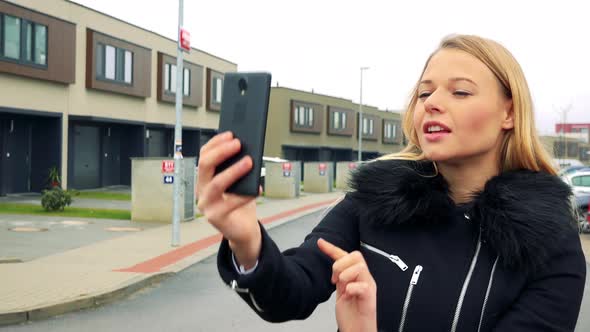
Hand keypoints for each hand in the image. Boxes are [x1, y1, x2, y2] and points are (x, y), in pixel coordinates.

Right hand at [197, 131, 261, 268]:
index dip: (216, 143)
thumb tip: (248, 148)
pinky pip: (231, 203)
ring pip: (217, 183)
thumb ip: (239, 168)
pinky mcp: (216, 217)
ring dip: (234, 171)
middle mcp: (202, 190)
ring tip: (249, 162)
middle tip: (238, 143)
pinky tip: (257, 189)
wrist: (243, 229)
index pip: (204, 155)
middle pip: (205, 165)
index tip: (230, 134)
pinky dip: (246, 195)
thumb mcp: (239, 181)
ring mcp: (206, 205)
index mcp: (205, 178)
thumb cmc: (240, 202)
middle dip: (222, 151)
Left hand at [317, 238, 376, 331]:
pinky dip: (351, 288)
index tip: (320, 243)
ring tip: (344, 288)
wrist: (358, 330)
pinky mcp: (370, 298)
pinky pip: (362, 286)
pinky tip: (348, 295)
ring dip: (345, 275)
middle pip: (356, 255)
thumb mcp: (342, 291)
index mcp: (357, 276)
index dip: (332, 248)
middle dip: (340, 264)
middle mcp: (364, 278)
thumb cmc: (351, 314)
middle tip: (335, 279)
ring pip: (359, 267)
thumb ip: (340, 278)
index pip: (346, 256)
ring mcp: (368, 286)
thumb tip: (335, 265)